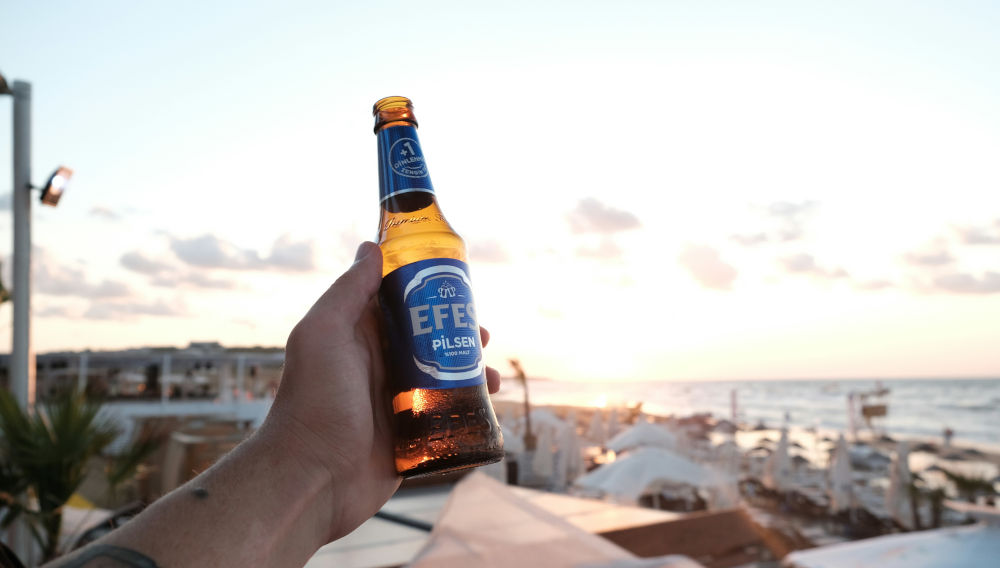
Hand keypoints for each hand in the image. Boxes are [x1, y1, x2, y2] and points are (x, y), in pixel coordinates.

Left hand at [263, 242, 499, 541]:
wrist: (313, 479)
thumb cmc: (313, 403)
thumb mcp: (324, 334)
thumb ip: (347, 292)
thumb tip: (371, 248)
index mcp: (357, 335)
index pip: (397, 301)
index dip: (428, 289)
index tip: (457, 283)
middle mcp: (377, 364)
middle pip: (427, 337)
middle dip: (458, 331)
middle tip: (482, 333)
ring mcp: (395, 399)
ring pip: (442, 374)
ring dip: (470, 369)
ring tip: (489, 373)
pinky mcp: (411, 433)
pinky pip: (446, 411)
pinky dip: (469, 404)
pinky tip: (486, 401)